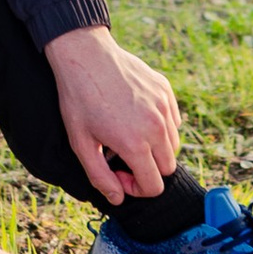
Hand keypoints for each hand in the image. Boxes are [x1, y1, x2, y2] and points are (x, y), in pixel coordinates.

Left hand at [45, 26, 181, 209]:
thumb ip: (100, 177)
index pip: (155, 186)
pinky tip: (137, 117)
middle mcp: (156, 126)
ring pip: (173, 144)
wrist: (85, 54)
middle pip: (167, 168)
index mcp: (135, 144)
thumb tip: (118, 199)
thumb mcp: (81, 143)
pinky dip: (161, 126)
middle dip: (147, 170)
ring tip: (129, 136)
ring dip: (155, 149)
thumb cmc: (79, 99)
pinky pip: (173, 120)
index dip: (136, 188)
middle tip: (121, 156)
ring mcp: (164, 106)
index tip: (117, 173)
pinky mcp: (165, 90)